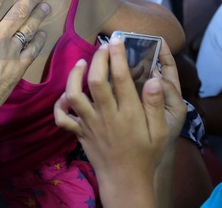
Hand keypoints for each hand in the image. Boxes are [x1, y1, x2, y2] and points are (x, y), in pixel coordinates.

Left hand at [53, 37, 185, 206]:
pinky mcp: (80, 133)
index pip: (121, 78)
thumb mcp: (161, 132)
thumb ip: (156, 105)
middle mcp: (107, 116)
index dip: (118, 55)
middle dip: (98, 58)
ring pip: (74, 95)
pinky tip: (66, 94)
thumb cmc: (146, 154)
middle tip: (104, 45)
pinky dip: (59, 105)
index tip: (117, 39)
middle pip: (96, 80)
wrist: (126, 182)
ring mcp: (90, 124)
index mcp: (129, 113)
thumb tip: (154, 79)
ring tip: (81, 62)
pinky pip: (62, 119)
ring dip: (74, 76)